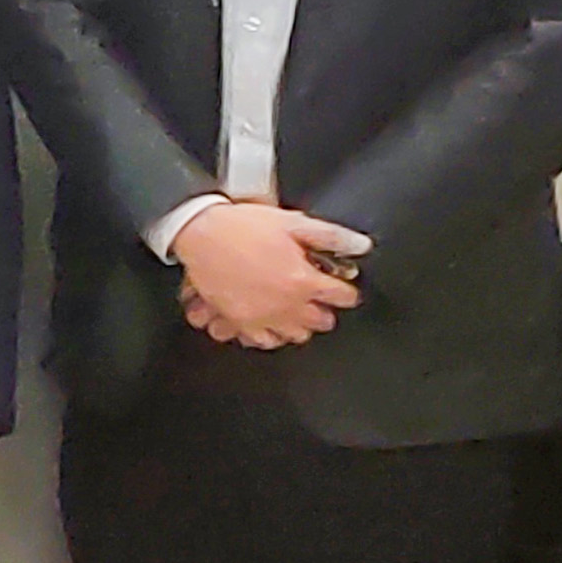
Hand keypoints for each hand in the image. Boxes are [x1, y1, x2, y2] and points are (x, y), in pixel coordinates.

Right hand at [172, 200, 365, 348]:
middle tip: (320, 300)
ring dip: (301, 325)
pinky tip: (271, 324)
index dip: (347, 291)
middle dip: (325, 311)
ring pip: (296, 335)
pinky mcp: (239, 321)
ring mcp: (262, 316)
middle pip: (322, 322)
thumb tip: (361, 245)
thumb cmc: (242, 226)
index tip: (343, 289)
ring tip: (297, 313)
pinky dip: (271, 335)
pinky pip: (264, 341)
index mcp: (304, 280)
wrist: (200, 233)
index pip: (343, 297)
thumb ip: (332, 235)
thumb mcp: (293, 222)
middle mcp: (287, 304)